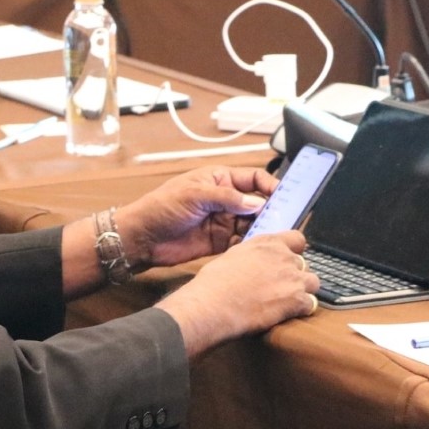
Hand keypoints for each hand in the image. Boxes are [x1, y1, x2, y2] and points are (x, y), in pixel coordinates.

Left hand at [115, 165, 274, 270]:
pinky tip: (258, 249)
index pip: (253, 179)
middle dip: (272, 211)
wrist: (142, 238)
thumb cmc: (161, 207)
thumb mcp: (194, 195)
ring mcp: (223, 221)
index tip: (284, 196)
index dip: (270, 186)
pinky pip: (242, 242)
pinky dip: (251, 245)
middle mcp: (225, 200)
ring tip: (274, 237)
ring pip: (253, 224)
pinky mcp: (220, 242)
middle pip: (257, 203)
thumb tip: (257, 203)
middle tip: (285, 220)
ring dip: (263, 230)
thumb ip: (228, 198)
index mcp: (219, 180)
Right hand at [156, 232, 319, 356]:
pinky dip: (302, 309)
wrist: (214, 304)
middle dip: (295, 274)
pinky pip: (310, 304)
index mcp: (268, 243)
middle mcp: (284, 257)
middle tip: (280, 286)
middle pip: (304, 264)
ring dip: (303, 291)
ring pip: (313, 282)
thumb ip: (251, 254)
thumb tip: (253, 261)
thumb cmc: (215, 282)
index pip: (297, 239)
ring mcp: (293, 278)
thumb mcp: (232, 255)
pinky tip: (288, 314)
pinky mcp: (296, 300)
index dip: (295, 251)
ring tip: (287, 301)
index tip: (288, 260)